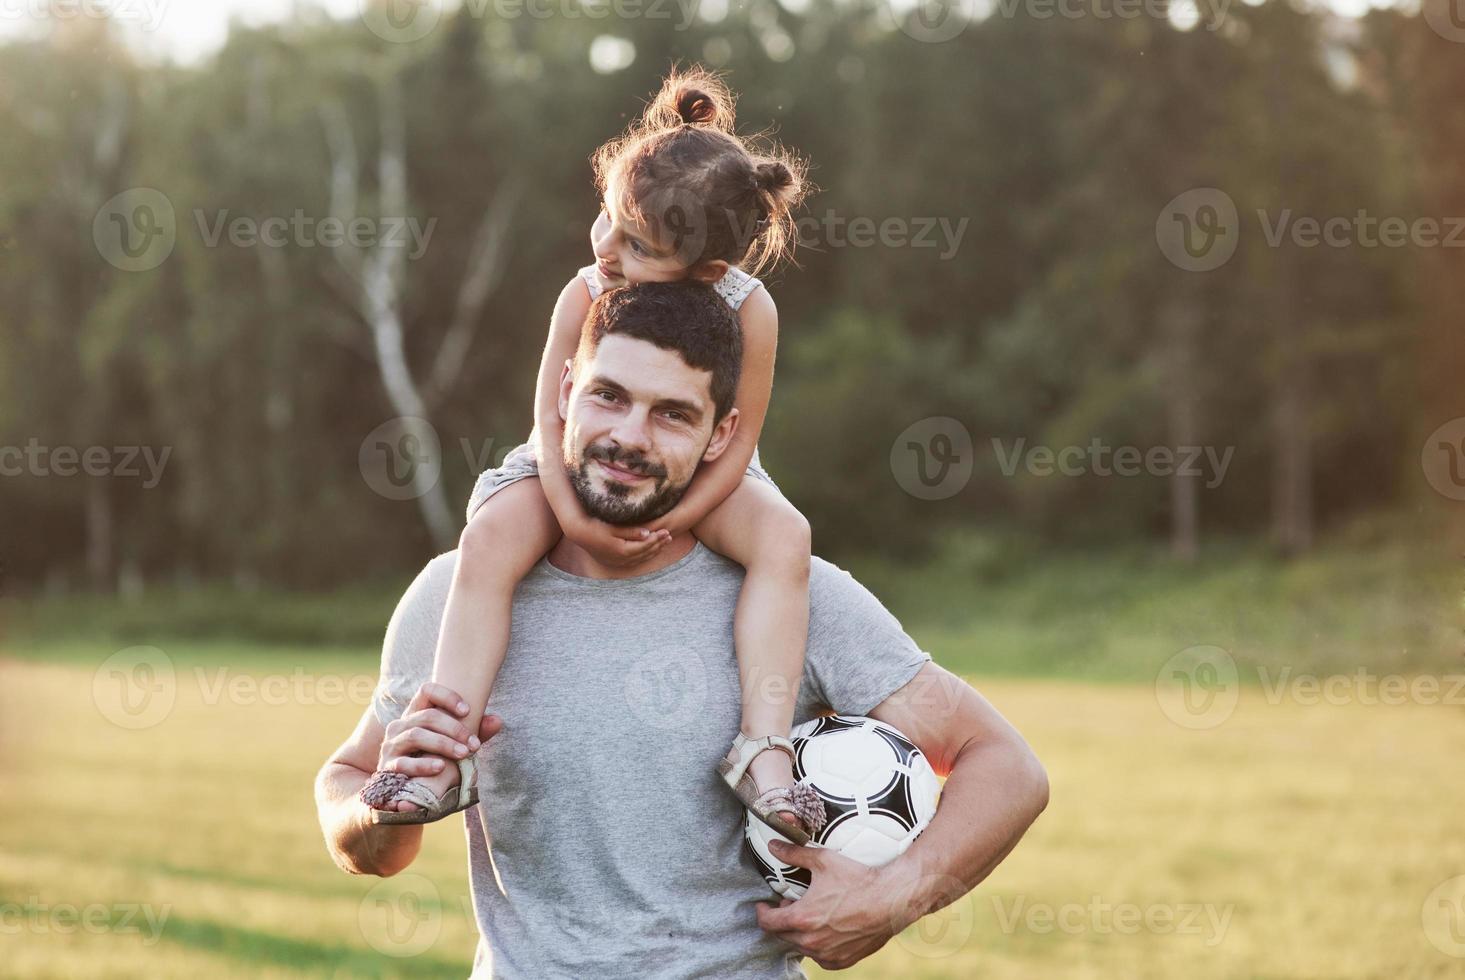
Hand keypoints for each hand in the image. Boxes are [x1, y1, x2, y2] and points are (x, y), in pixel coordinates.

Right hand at [377, 682, 504, 777]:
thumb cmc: (433, 760)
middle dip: (454, 728)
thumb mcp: (454, 745)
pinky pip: (403, 762)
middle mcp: (400, 725)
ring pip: (416, 735)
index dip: (447, 696)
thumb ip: (474, 732)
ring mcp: (391, 746)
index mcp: (415, 714)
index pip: (427, 691)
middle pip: (426, 715)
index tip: (467, 710)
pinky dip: (423, 764)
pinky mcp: (387, 767)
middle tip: (474, 744)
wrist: (407, 792)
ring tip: (463, 754)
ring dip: (443, 744)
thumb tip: (497, 720)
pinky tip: (440, 767)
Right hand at [564, 516, 671, 567]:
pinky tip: (648, 551)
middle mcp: (621, 559)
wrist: (578, 533)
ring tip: (663, 543)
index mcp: (623, 550)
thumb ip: (632, 531)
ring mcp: (617, 562)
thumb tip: (648, 533)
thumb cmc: (595, 526)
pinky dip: (644, 556)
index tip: (667, 531)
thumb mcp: (614, 527)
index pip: (646, 545)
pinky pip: (634, 561)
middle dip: (658, 545)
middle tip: (669, 537)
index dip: (658, 539)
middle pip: (645, 552)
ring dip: (653, 551)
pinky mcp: (614, 561)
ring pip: (640, 558)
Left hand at [754, 840, 909, 970]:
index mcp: (802, 918)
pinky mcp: (841, 961)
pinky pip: (820, 957)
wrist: (890, 900)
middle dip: (782, 919)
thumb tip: (774, 846)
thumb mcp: (823, 861)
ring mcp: (826, 954)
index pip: (767, 922)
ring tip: (811, 915)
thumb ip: (794, 854)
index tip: (765, 905)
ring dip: (799, 933)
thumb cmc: (857, 879)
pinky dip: (818, 945)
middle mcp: (811, 941)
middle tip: (792, 904)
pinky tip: (826, 930)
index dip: (762, 911)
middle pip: (782, 935)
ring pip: (800, 946)